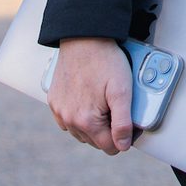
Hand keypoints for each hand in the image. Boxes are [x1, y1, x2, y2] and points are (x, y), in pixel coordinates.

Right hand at [46, 37, 134, 154]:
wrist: (83, 38)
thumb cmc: (105, 61)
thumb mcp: (122, 91)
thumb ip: (123, 123)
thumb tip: (122, 146)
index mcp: (86, 121)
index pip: (110, 147)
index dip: (125, 137)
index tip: (131, 121)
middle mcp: (69, 120)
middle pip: (96, 141)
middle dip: (109, 130)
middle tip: (117, 107)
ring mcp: (59, 111)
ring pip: (81, 133)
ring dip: (94, 125)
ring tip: (104, 103)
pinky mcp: (54, 102)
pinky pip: (68, 120)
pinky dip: (79, 116)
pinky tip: (89, 100)